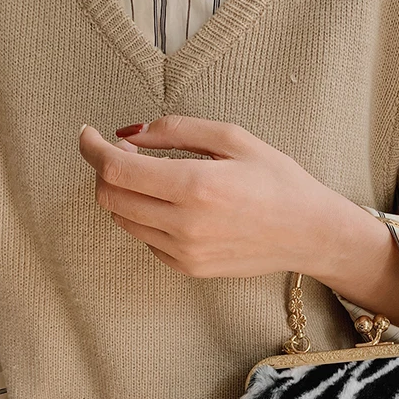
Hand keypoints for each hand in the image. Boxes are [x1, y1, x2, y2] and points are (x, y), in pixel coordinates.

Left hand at [78, 114, 359, 278]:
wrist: (309, 233)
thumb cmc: (278, 182)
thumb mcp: (233, 138)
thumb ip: (176, 130)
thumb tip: (129, 133)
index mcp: (196, 185)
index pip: (116, 169)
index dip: (92, 148)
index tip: (89, 134)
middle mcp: (185, 224)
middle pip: (110, 197)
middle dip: (104, 170)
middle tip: (122, 153)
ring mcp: (186, 252)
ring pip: (124, 221)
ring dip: (123, 195)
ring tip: (150, 178)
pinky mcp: (191, 268)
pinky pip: (147, 241)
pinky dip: (145, 219)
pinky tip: (171, 206)